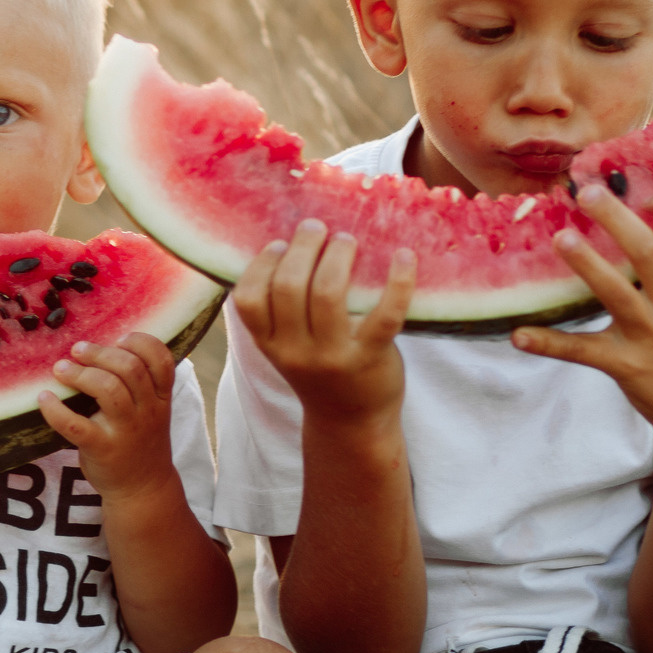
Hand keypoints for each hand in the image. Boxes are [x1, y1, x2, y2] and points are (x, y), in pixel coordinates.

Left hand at [40, 332, 179, 500]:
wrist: (142, 490)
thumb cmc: (140, 443)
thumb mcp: (153, 412)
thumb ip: (140, 385)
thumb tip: (102, 347)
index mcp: (161, 398)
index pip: (161, 359)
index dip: (139, 342)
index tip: (118, 339)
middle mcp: (148, 412)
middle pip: (130, 368)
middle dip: (100, 353)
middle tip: (77, 350)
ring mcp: (125, 431)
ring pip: (108, 389)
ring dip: (79, 374)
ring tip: (61, 369)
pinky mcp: (101, 449)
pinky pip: (75, 424)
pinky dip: (55, 409)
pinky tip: (44, 398)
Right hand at [230, 219, 417, 426]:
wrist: (352, 423)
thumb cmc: (321, 371)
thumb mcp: (288, 347)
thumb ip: (283, 311)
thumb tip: (293, 243)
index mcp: (270, 345)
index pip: (248, 300)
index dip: (262, 264)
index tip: (281, 245)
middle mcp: (295, 352)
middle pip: (289, 287)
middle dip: (304, 247)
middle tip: (318, 228)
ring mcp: (333, 357)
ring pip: (327, 293)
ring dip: (338, 256)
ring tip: (347, 240)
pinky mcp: (370, 358)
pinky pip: (385, 313)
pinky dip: (398, 280)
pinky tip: (404, 256)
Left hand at [512, 190, 652, 454]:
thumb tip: (647, 236)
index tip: (648, 193)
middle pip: (647, 251)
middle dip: (616, 218)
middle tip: (584, 192)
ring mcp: (652, 338)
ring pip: (615, 292)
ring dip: (586, 263)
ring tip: (559, 238)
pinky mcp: (627, 367)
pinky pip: (582, 351)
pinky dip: (548, 344)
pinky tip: (518, 335)